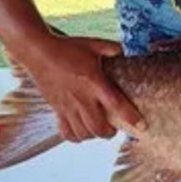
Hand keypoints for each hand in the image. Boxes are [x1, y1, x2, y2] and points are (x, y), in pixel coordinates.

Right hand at [18, 34, 145, 141]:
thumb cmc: (68, 47)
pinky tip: (81, 130)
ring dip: (94, 135)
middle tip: (114, 128)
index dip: (131, 117)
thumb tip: (126, 51)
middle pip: (99, 128)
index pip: (116, 104)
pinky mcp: (57, 109)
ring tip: (98, 129)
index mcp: (95, 82)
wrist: (39, 52)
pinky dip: (75, 136)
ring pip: (83, 133)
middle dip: (110, 133)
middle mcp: (82, 98)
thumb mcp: (93, 44)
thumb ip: (112, 48)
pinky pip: (66, 132)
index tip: (142, 126)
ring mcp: (68, 106)